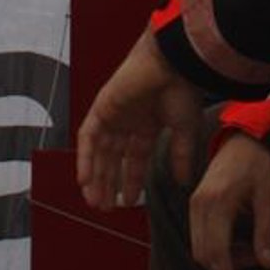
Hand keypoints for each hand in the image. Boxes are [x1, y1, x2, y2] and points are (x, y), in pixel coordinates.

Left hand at [77, 30, 206, 209]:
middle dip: (108, 182)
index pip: (135, 158)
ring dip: (95, 175)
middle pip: (112, 158)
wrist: (174, 63)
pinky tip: (85, 179)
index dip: (131, 180)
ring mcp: (113, 113)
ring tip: (94, 200)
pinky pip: (88, 136)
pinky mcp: (102, 106)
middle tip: (104, 207)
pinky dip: (85, 157)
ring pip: (99, 150)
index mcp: (148, 124)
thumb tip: (183, 181)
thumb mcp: (184, 130)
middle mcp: (128, 120)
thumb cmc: (183, 88)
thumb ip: (181, 156)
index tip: (128, 202)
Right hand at [187, 134, 269, 269]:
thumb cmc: (260, 164)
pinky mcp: (197, 203)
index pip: (216, 250)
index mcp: (218, 201)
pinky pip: (202, 235)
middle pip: (204, 253)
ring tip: (250, 261)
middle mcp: (200, 204)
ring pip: (201, 247)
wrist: (247, 138)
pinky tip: (239, 248)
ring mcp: (196, 203)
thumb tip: (267, 263)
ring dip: (222, 262)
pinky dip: (218, 248)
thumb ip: (267, 231)